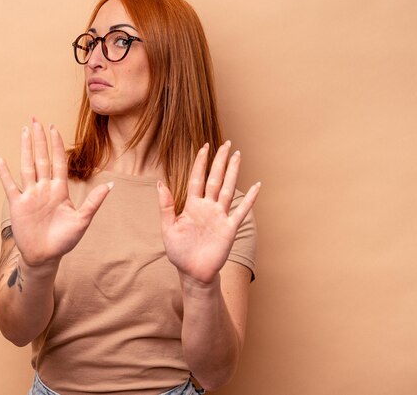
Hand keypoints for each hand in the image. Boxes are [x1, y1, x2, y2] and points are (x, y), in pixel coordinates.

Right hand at [0, 119, 112, 267]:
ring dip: (25, 149)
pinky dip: (4, 172)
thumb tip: (112, 185)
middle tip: (36, 120)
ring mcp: (30, 195)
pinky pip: (10, 185)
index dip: (57, 145)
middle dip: (39, 140)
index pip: (59, 162)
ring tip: (24, 131)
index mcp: (60, 190)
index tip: (54, 128)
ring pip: (27, 166)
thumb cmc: (65, 240)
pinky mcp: (18, 204)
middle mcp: (44, 188)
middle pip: (41, 159)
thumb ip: (94, 202)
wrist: (45, 256)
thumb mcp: (82, 220)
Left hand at [157, 141, 260, 284]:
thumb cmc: (179, 251)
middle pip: (215, 179)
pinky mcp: (229, 228)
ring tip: (238, 156)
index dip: (200, 163)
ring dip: (233, 173)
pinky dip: (250, 198)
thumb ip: (166, 206)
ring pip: (228, 189)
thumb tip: (160, 183)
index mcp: (192, 205)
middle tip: (226, 144)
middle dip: (219, 161)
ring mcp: (219, 216)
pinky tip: (256, 185)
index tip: (204, 146)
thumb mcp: (168, 228)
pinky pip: (241, 211)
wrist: (193, 273)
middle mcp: (207, 207)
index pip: (197, 179)